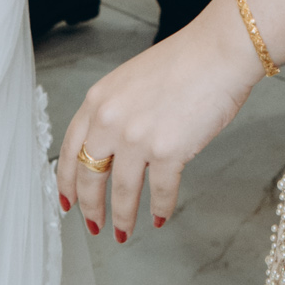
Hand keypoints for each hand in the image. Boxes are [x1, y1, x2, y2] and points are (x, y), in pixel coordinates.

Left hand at [55, 4, 258, 239]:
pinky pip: (159, 191)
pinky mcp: (168, 151)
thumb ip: (115, 112)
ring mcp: (138, 137)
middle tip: (93, 225)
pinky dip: (159, 208)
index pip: (70, 150)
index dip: (66, 181)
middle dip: (90, 207)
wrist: (218, 52)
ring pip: (121, 191)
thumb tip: (113, 149)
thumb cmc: (184, 62)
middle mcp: (111, 120)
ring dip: (121, 217)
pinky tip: (159, 217)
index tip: (67, 200)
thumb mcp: (130, 81)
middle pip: (89, 176)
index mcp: (98, 100)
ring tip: (123, 232)